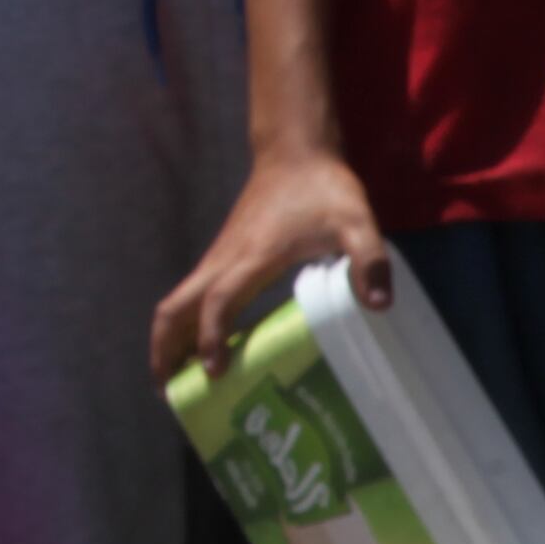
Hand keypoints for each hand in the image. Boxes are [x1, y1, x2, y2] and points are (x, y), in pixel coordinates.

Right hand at [151, 144, 390, 382]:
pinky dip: (185, 324)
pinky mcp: (223, 255)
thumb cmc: (325, 188)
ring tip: (172, 382)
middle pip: (176, 307)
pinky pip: (192, 296)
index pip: (218, 302)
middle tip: (167, 392)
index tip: (213, 372)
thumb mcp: (357, 223)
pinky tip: (201, 349)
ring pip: (178, 302)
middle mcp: (224, 259)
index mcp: (251, 257)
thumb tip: (378, 305)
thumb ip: (369, 261)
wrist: (295, 151)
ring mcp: (219, 256)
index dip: (212, 337)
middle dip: (166, 349)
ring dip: (169, 339)